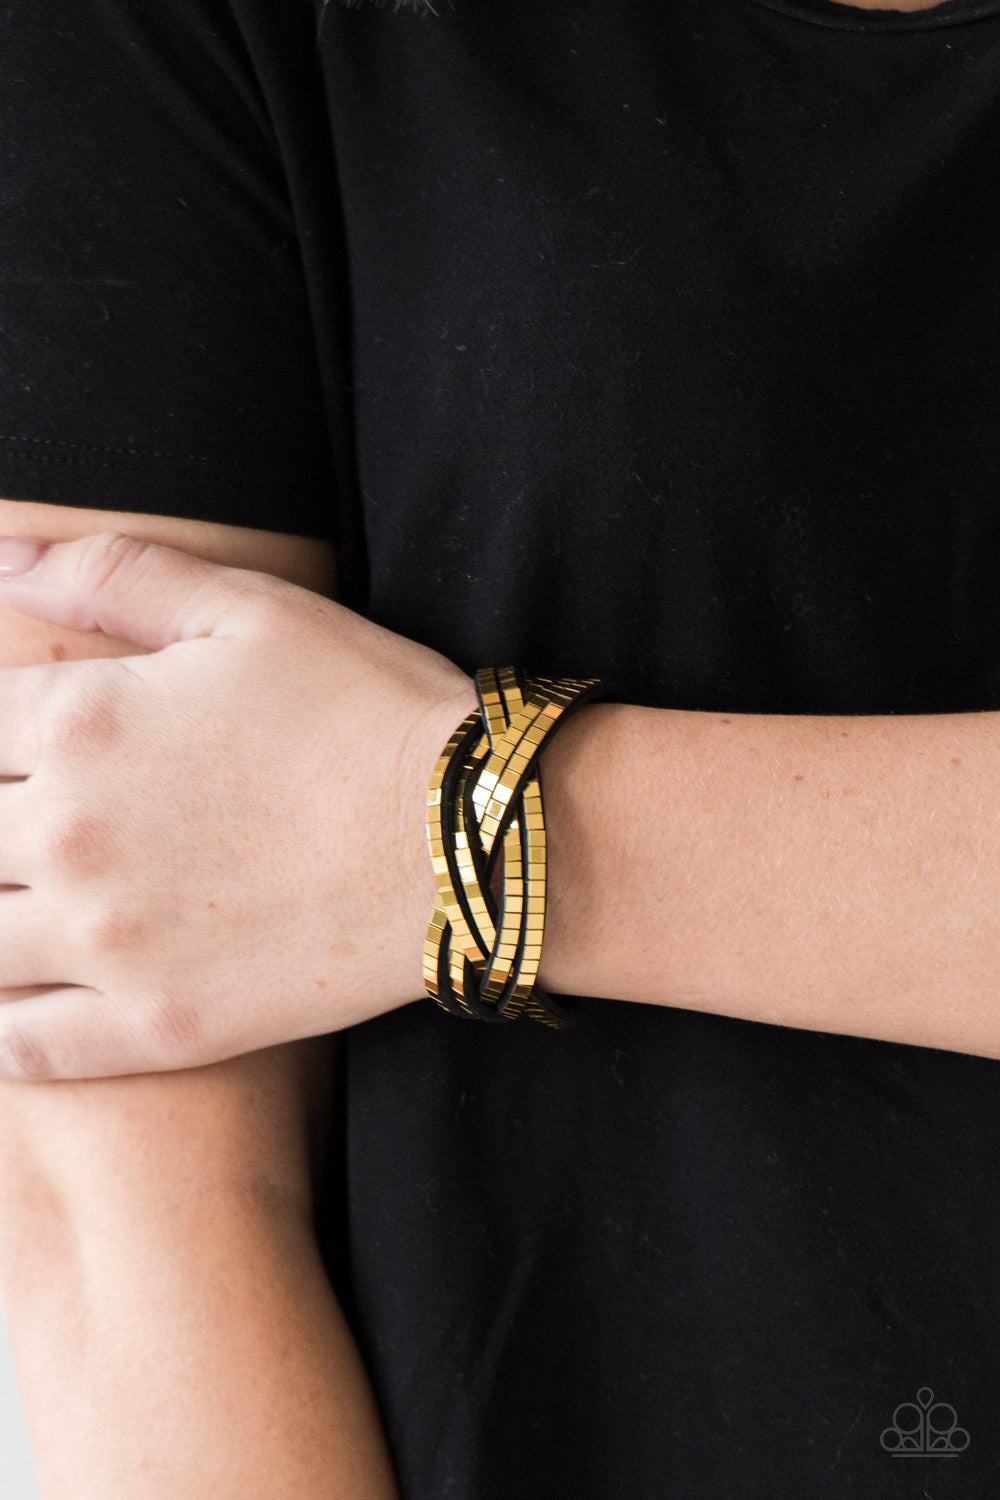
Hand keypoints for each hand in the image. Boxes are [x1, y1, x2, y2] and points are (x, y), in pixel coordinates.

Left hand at [0, 532, 476, 1080]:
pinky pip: (24, 1047)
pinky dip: (3, 1031)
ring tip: (27, 903)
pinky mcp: (155, 1027)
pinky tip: (15, 1005)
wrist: (474, 842)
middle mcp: (69, 832)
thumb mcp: (252, 609)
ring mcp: (107, 942)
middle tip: (51, 827)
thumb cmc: (372, 711)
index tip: (24, 748)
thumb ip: (115, 573)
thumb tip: (0, 557)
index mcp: (82, 720)